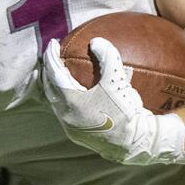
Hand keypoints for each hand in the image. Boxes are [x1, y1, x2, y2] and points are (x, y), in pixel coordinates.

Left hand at [40, 37, 184, 164]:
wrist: (135, 143)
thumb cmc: (126, 111)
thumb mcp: (118, 80)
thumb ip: (107, 56)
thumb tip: (96, 41)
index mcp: (71, 102)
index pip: (54, 74)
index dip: (51, 57)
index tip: (53, 44)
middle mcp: (66, 116)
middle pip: (49, 89)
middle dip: (49, 71)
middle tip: (53, 57)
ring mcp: (70, 128)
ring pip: (56, 102)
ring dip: (55, 86)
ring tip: (60, 74)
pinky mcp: (78, 135)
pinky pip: (65, 112)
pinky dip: (65, 98)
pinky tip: (75, 93)